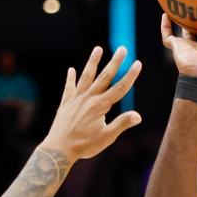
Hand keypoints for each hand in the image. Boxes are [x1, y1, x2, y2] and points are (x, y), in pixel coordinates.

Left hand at [41, 46, 141, 161]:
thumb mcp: (107, 137)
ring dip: (93, 62)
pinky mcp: (65, 103)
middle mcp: (88, 98)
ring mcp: (76, 99)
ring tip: (98, 48)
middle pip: (104, 76)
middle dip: (115, 62)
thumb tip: (138, 116)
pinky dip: (70, 78)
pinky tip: (71, 70)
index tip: (138, 63)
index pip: (120, 88)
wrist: (59, 148)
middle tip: (123, 49)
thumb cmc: (84, 145)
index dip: (130, 75)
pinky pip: (69, 87)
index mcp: (100, 106)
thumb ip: (121, 124)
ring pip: (86, 76)